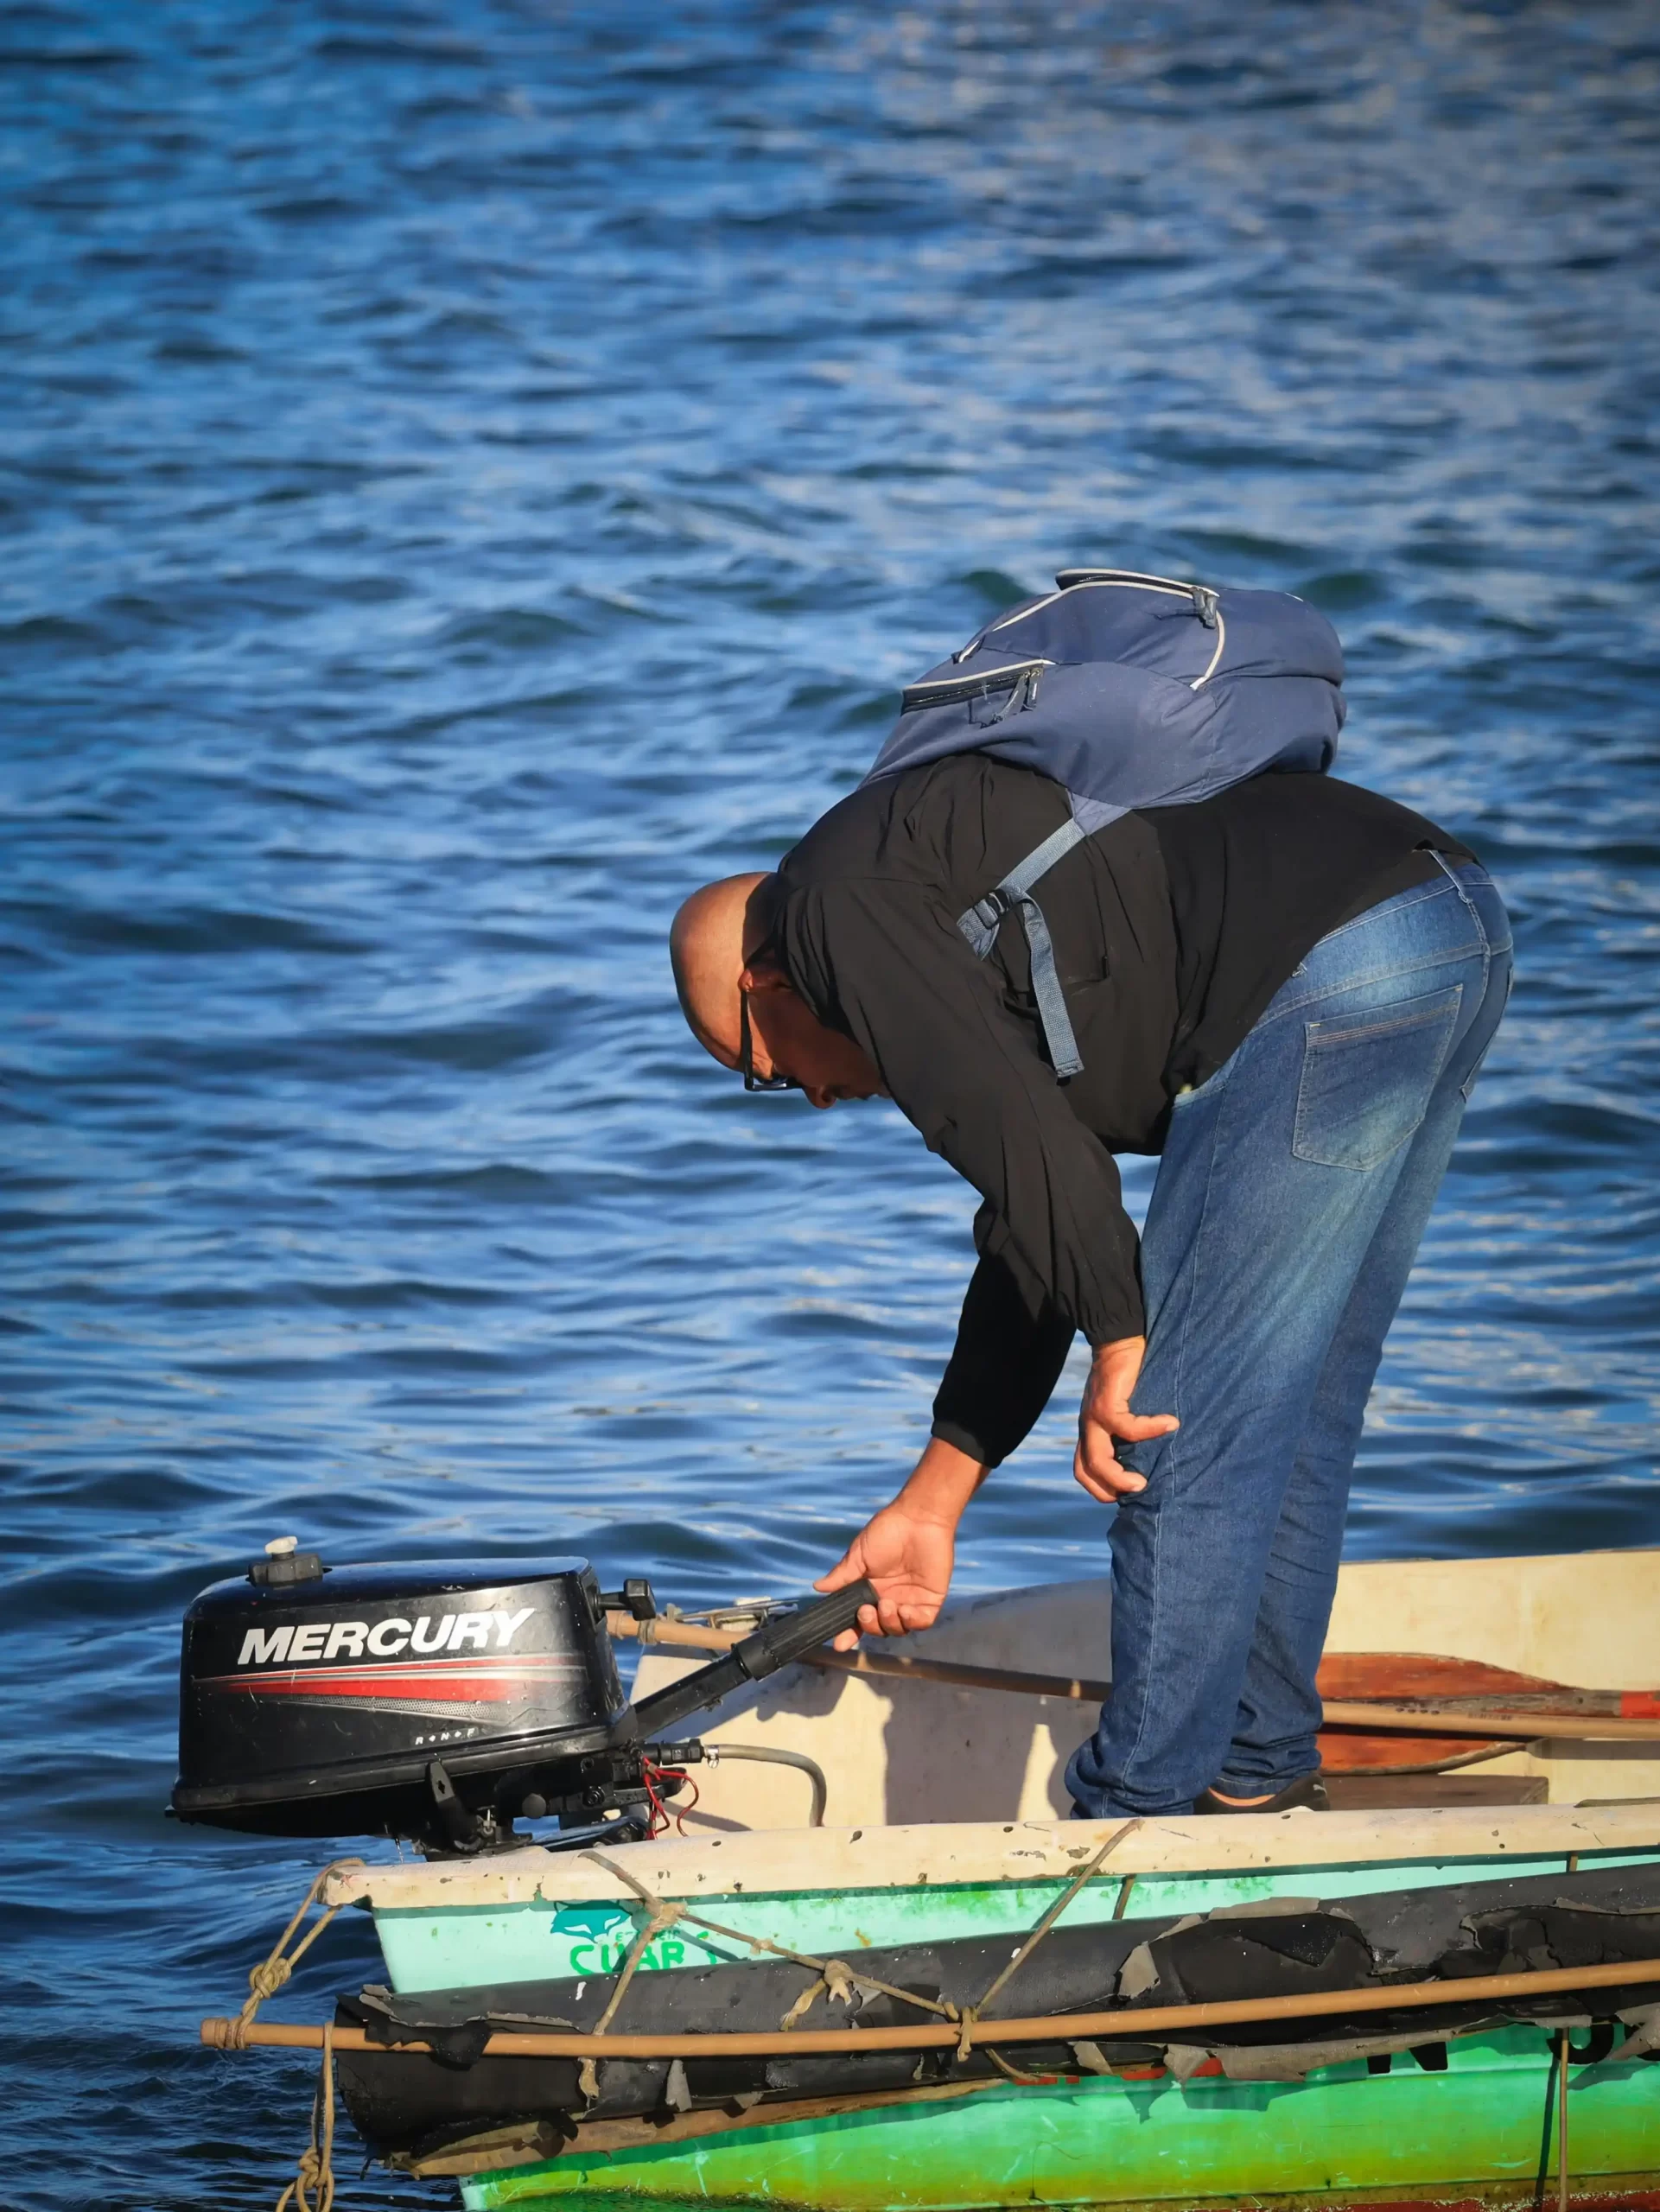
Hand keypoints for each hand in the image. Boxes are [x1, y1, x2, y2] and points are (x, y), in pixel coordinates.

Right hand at [815, 1437, 985, 1646]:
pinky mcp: (930, 1599)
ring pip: (898, 1629)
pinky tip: (904, 1610)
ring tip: (886, 1604)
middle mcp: (889, 1599)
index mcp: (871, 1591)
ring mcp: (910, 1600)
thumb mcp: (859, 1555)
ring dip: (888, 1623)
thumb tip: (817, 1587)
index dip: (849, 1633)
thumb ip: (842, 1575)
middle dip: (869, 1626)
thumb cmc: (887, 1531)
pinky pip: (922, 1622)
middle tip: (865, 1611)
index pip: (858, 1620)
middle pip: (877, 1628)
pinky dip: (912, 1621)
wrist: (917, 1518)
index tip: (838, 1644)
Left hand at [1074, 1335, 1177, 1502]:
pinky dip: (1150, 1429)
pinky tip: (1171, 1424)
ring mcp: (1093, 1416)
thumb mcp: (1128, 1410)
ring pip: (1098, 1459)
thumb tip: (1160, 1458)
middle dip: (1110, 1489)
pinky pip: (1126, 1427)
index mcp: (1090, 1432)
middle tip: (1139, 1490)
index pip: (1083, 1471)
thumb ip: (1132, 1432)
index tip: (1129, 1494)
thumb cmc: (1131, 1377)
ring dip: (1121, 1476)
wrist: (1120, 1339)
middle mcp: (1087, 1427)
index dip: (1101, 1488)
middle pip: (1086, 1470)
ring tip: (1145, 1480)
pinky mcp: (1105, 1401)